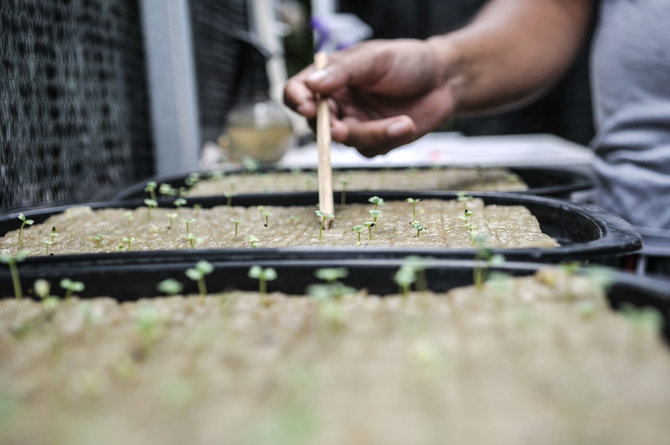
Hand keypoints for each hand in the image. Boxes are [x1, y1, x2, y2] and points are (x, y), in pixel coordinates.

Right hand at [284, 39, 457, 156]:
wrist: (445, 80)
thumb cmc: (409, 61)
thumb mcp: (375, 59)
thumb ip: (343, 72)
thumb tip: (311, 85)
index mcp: (331, 77)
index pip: (297, 91)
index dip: (298, 101)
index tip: (309, 108)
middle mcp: (338, 102)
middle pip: (317, 124)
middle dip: (333, 129)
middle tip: (345, 130)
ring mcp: (355, 122)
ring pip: (347, 142)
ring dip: (374, 134)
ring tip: (404, 122)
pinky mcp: (374, 140)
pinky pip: (370, 150)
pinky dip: (389, 140)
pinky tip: (407, 124)